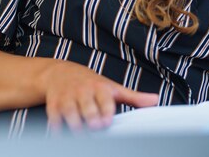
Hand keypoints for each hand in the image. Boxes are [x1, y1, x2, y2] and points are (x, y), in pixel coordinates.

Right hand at [42, 60, 158, 132]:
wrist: (60, 73)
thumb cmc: (91, 83)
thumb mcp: (112, 87)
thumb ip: (133, 97)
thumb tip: (155, 100)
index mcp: (100, 88)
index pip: (104, 99)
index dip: (105, 110)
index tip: (107, 121)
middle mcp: (83, 92)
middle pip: (87, 107)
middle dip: (90, 118)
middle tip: (94, 127)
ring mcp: (67, 98)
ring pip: (70, 112)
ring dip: (74, 124)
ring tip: (80, 134)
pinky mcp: (53, 105)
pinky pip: (54, 117)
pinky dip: (56, 127)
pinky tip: (60, 135)